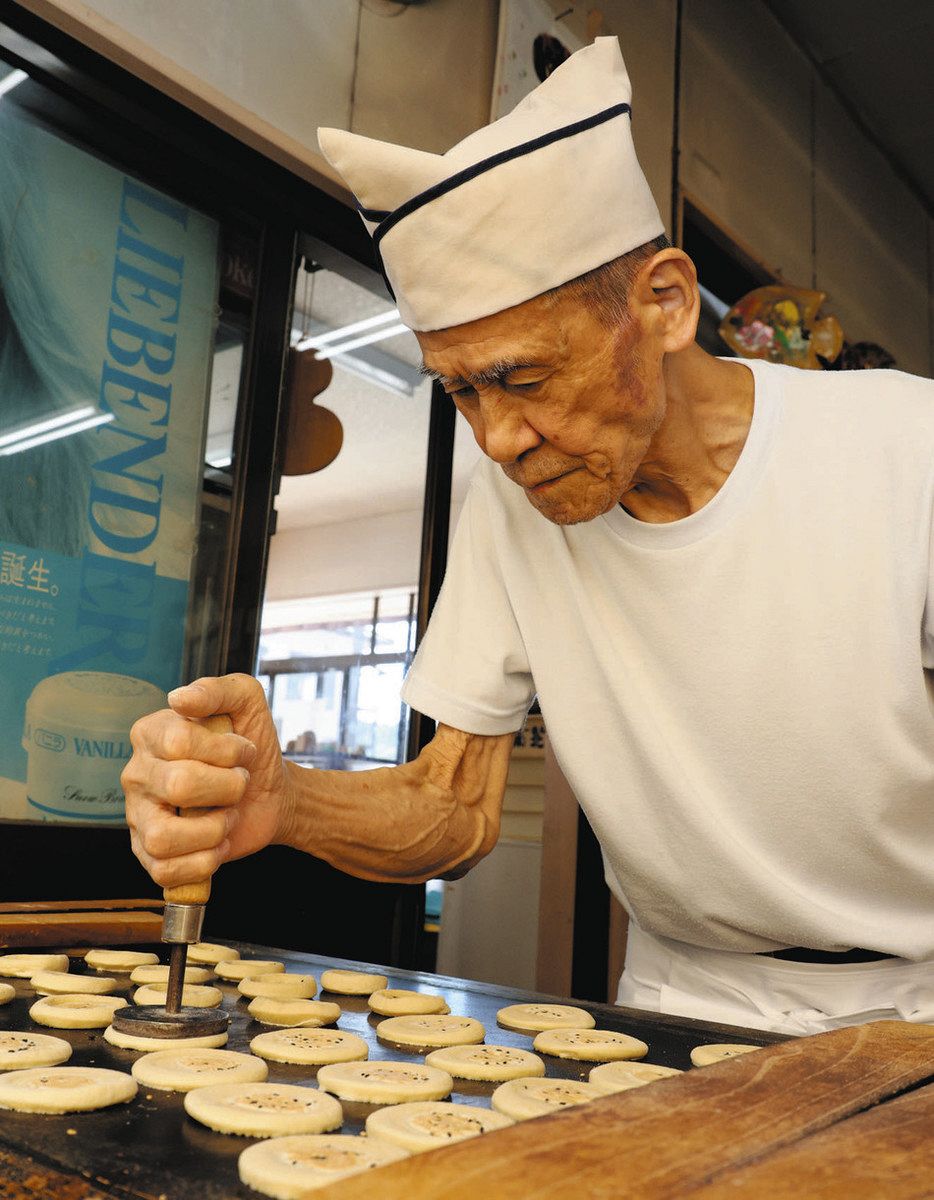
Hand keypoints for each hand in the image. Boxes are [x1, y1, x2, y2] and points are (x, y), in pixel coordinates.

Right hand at [122, 673, 293, 888]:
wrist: (269, 792)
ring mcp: (138, 818)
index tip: (244, 751)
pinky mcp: (149, 856)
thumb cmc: (251, 747)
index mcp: (150, 733)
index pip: (179, 741)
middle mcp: (136, 774)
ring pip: (164, 837)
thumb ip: (218, 690)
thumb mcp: (246, 703)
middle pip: (178, 786)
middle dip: (228, 788)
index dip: (225, 750)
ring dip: (214, 830)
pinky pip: (165, 871)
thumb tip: (180, 698)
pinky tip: (216, 845)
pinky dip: (204, 862)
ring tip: (225, 817)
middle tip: (238, 784)